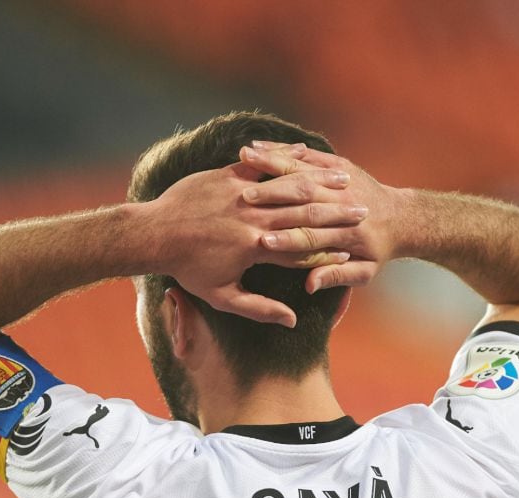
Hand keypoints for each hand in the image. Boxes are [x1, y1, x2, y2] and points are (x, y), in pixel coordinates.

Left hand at [145, 150, 365, 326]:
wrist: (155, 233)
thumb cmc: (187, 269)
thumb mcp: (221, 297)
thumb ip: (259, 308)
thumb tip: (291, 320)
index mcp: (255, 248)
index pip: (302, 250)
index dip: (330, 250)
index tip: (355, 252)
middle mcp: (251, 218)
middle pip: (303, 214)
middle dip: (337, 214)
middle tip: (363, 213)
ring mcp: (240, 194)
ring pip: (288, 186)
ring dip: (320, 183)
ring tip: (347, 182)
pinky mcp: (228, 175)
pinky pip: (263, 165)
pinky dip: (286, 161)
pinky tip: (308, 156)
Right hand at [238, 141, 409, 292]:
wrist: (405, 218)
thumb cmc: (379, 249)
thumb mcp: (365, 271)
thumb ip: (337, 276)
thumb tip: (310, 285)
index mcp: (347, 234)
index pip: (311, 238)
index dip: (285, 240)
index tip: (260, 242)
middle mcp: (342, 203)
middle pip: (302, 200)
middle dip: (271, 196)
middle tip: (242, 198)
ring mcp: (341, 180)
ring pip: (301, 170)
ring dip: (272, 163)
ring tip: (245, 157)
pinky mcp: (338, 164)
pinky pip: (305, 155)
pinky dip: (280, 150)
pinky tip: (257, 147)